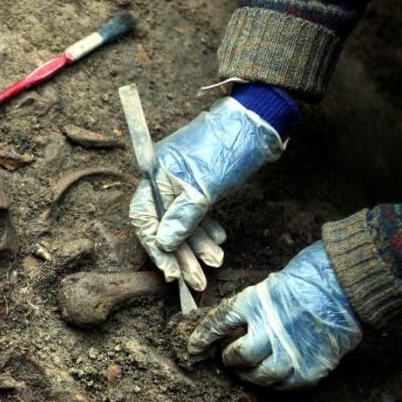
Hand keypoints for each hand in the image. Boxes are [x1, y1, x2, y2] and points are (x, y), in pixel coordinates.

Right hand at [129, 97, 284, 288]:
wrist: (256, 121)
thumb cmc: (225, 148)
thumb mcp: (202, 187)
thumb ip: (183, 218)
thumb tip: (165, 244)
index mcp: (155, 176)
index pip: (145, 219)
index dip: (157, 248)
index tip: (172, 272)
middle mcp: (164, 181)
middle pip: (165, 226)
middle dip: (182, 254)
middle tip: (197, 280)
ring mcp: (182, 183)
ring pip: (183, 222)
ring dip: (198, 245)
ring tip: (216, 261)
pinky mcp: (199, 185)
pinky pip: (196, 214)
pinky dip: (207, 229)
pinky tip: (219, 241)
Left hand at [187, 242, 362, 389]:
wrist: (345, 287)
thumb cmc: (305, 281)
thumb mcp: (268, 286)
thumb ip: (248, 308)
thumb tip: (229, 329)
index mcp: (255, 303)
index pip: (218, 323)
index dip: (202, 338)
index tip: (193, 349)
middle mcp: (269, 328)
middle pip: (238, 355)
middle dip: (230, 359)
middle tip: (230, 357)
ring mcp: (290, 350)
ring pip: (260, 375)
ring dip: (250, 374)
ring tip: (250, 368)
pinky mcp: (310, 367)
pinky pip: (285, 384)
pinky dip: (277, 381)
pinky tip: (276, 372)